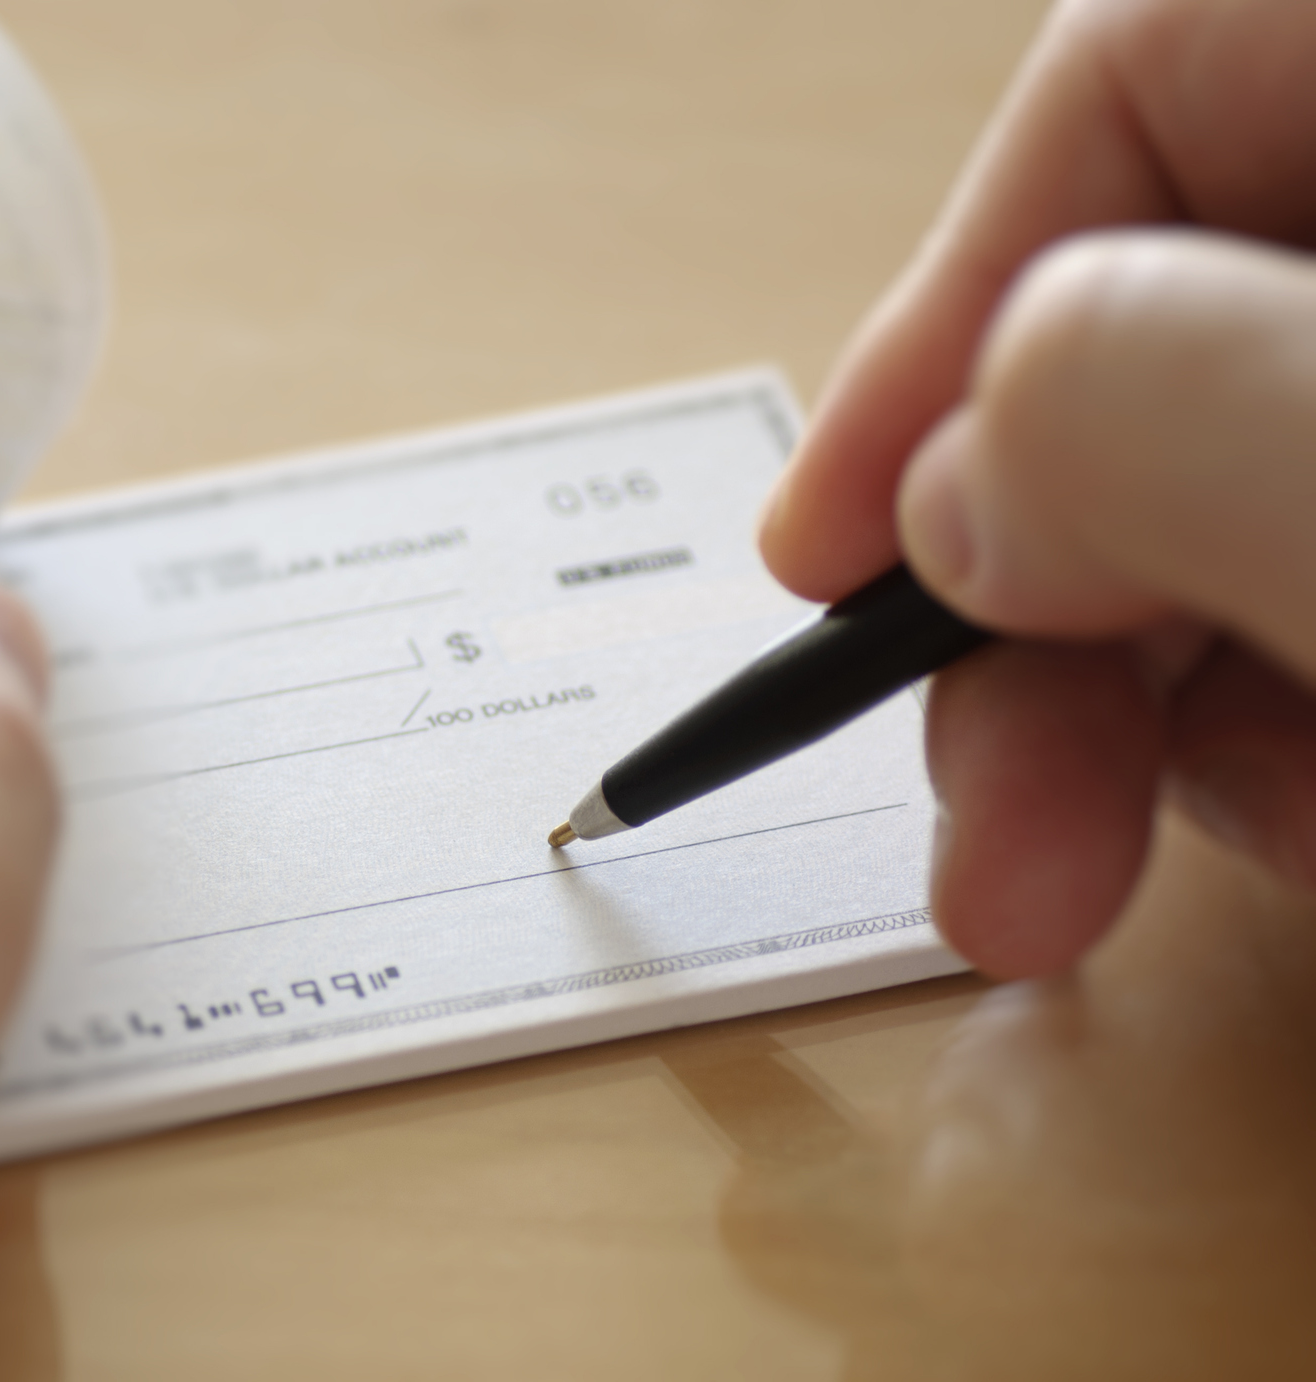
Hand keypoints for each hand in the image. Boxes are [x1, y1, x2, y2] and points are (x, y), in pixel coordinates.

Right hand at [757, 0, 1315, 976]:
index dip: (946, 322)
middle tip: (1009, 851)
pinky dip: (1297, 733)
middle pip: (1170, 351)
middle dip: (1055, 622)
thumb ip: (1157, 420)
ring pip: (1244, 510)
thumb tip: (957, 507)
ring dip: (1172, 721)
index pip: (1136, 77)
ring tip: (1237, 874)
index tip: (821, 559)